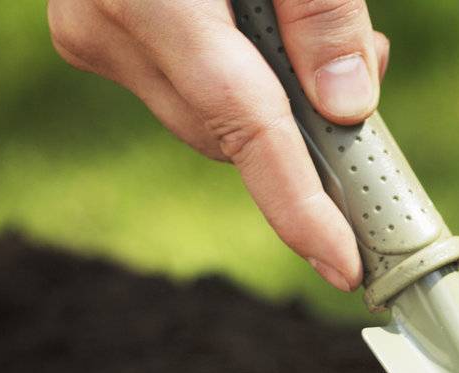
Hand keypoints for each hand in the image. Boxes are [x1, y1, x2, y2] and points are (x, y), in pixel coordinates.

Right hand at [49, 0, 389, 289]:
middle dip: (307, 126)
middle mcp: (106, 26)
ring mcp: (93, 33)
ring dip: (276, 98)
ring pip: (212, 114)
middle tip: (365, 70)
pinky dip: (240, 76)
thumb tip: (349, 108)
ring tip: (311, 34)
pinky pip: (187, 86)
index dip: (299, 205)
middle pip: (232, 130)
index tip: (343, 262)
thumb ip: (325, 15)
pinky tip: (264, 33)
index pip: (243, 128)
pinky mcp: (98, 34)